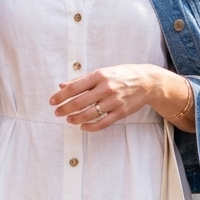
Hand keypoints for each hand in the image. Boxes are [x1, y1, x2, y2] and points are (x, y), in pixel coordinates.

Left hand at [49, 65, 185, 131]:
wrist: (147, 82)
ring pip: (90, 114)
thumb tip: (62, 85)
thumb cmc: (122, 75)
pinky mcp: (121, 112)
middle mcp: (106, 88)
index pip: (75, 87)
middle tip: (57, 113)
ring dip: (76, 119)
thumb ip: (82, 80)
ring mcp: (114, 101)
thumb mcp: (102, 72)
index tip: (52, 101)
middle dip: (65, 108)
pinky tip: (83, 127)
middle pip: (80, 102)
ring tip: (69, 119)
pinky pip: (103, 123)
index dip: (61, 96)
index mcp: (99, 75)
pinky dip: (91, 127)